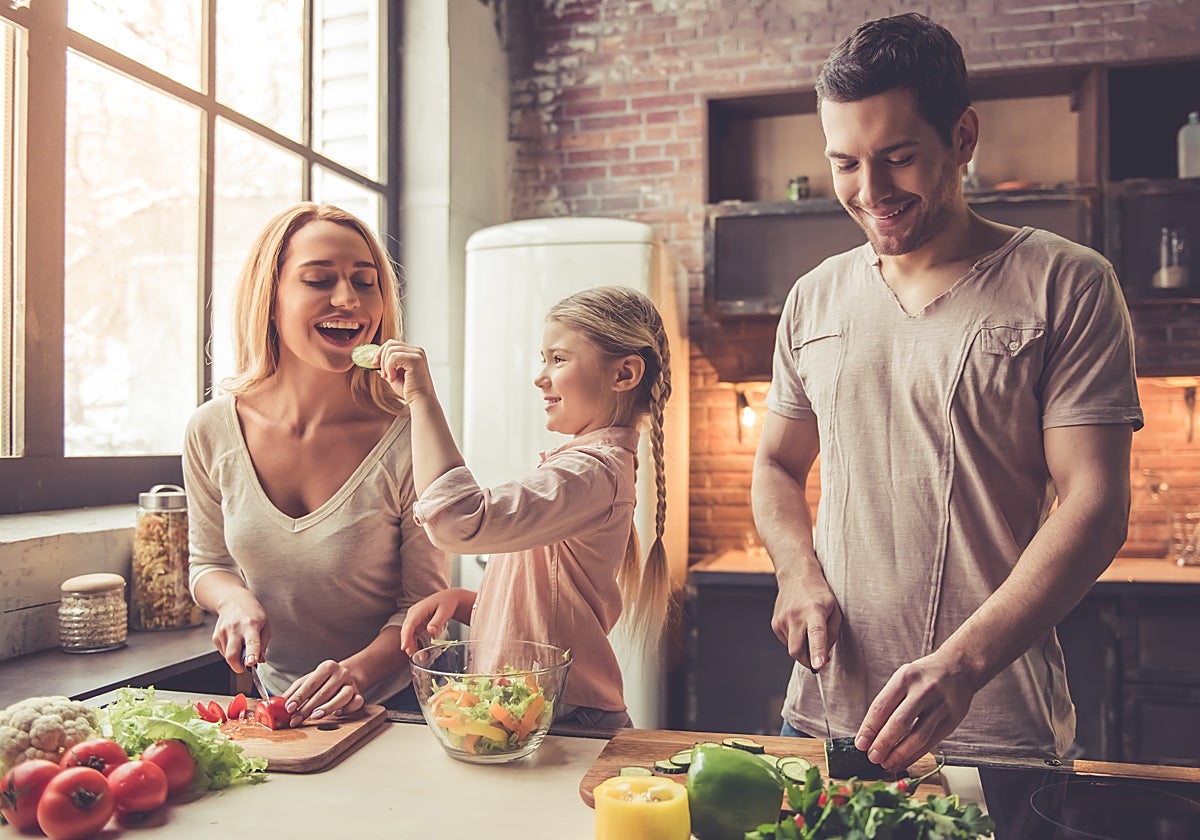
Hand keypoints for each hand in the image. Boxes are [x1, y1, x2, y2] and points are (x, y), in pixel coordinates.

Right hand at [211, 589, 269, 673]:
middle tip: (245, 666)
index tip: (251, 663)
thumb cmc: (252, 613)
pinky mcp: (215, 636)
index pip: (252, 643)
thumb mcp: (265, 626)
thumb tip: (260, 661)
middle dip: (238, 666)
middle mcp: (235, 628)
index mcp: (251, 625)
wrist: (233, 600)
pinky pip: (223, 652)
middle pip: (232, 655)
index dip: (251, 655)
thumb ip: (263, 645)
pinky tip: (234, 641)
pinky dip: (230, 652)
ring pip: (227, 656)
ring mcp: (223, 632)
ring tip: (242, 645)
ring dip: (236, 657)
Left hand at [282, 660, 365, 726]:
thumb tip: (278, 703)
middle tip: (295, 719)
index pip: (311, 683)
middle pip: (324, 692)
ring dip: (328, 708)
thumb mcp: (308, 680)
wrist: (348, 675)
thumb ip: (295, 691)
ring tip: (315, 716)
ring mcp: (352, 685)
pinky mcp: (359, 695)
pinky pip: (355, 704)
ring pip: (342, 697)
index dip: (299, 696)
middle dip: (307, 708)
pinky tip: (336, 714)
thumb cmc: (324, 680)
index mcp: (327, 667)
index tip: (289, 707)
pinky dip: (346, 710)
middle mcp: (341, 673)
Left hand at [376, 340, 436, 404]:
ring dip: (385, 365)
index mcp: (413, 353)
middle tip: (383, 374)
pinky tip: (393, 378)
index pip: (392, 344)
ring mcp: (417, 353)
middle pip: (390, 344)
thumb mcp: (393, 375)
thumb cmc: (409, 391)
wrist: (420, 401)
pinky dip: (389, 368)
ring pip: (390, 350)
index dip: (380, 353)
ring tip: (389, 378)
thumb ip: (386, 367)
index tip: (375, 365)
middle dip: (381, 358)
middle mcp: (417, 350)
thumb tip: (375, 361)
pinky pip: (394, 356)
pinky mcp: (415, 359)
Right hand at [399, 588, 474, 654]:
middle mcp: (413, 614)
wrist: (448, 598)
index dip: (406, 636)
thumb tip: (430, 631)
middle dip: (407, 643)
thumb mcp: (445, 612)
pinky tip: (418, 651)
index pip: (410, 624)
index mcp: (419, 610)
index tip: (404, 647)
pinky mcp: (416, 623)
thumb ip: (437, 622)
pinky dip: (414, 643)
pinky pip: (412, 634)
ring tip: (418, 656)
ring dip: (411, 645)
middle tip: (413, 656)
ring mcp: (414, 618)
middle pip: (406, 630)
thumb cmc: (447, 603)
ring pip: (408, 634)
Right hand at [771, 565, 841, 670]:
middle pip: (797, 650)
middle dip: (808, 661)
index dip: (817, 651)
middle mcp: (795, 615)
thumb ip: (832, 634)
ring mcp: (782, 619)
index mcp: (814, 611)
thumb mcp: (835, 610)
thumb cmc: (819, 594)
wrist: (796, 575)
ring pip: (792, 648)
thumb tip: (823, 657)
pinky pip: (787, 641)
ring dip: (802, 647)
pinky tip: (799, 625)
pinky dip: (795, 640)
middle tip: (818, 660)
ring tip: (807, 628)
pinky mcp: (775, 623)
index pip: (816, 634)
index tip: (818, 666)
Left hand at [854, 652, 975, 771]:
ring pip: (917, 737)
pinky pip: (931, 743)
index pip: (882, 706)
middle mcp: (923, 691)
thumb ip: (889, 702)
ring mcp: (940, 706)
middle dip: (883, 744)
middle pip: (899, 723)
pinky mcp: (952, 720)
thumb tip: (870, 733)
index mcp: (905, 678)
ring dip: (899, 754)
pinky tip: (904, 761)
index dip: (869, 728)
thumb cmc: (924, 676)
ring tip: (887, 763)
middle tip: (872, 757)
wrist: (959, 668)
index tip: (860, 744)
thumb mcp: (903, 678)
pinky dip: (915, 755)